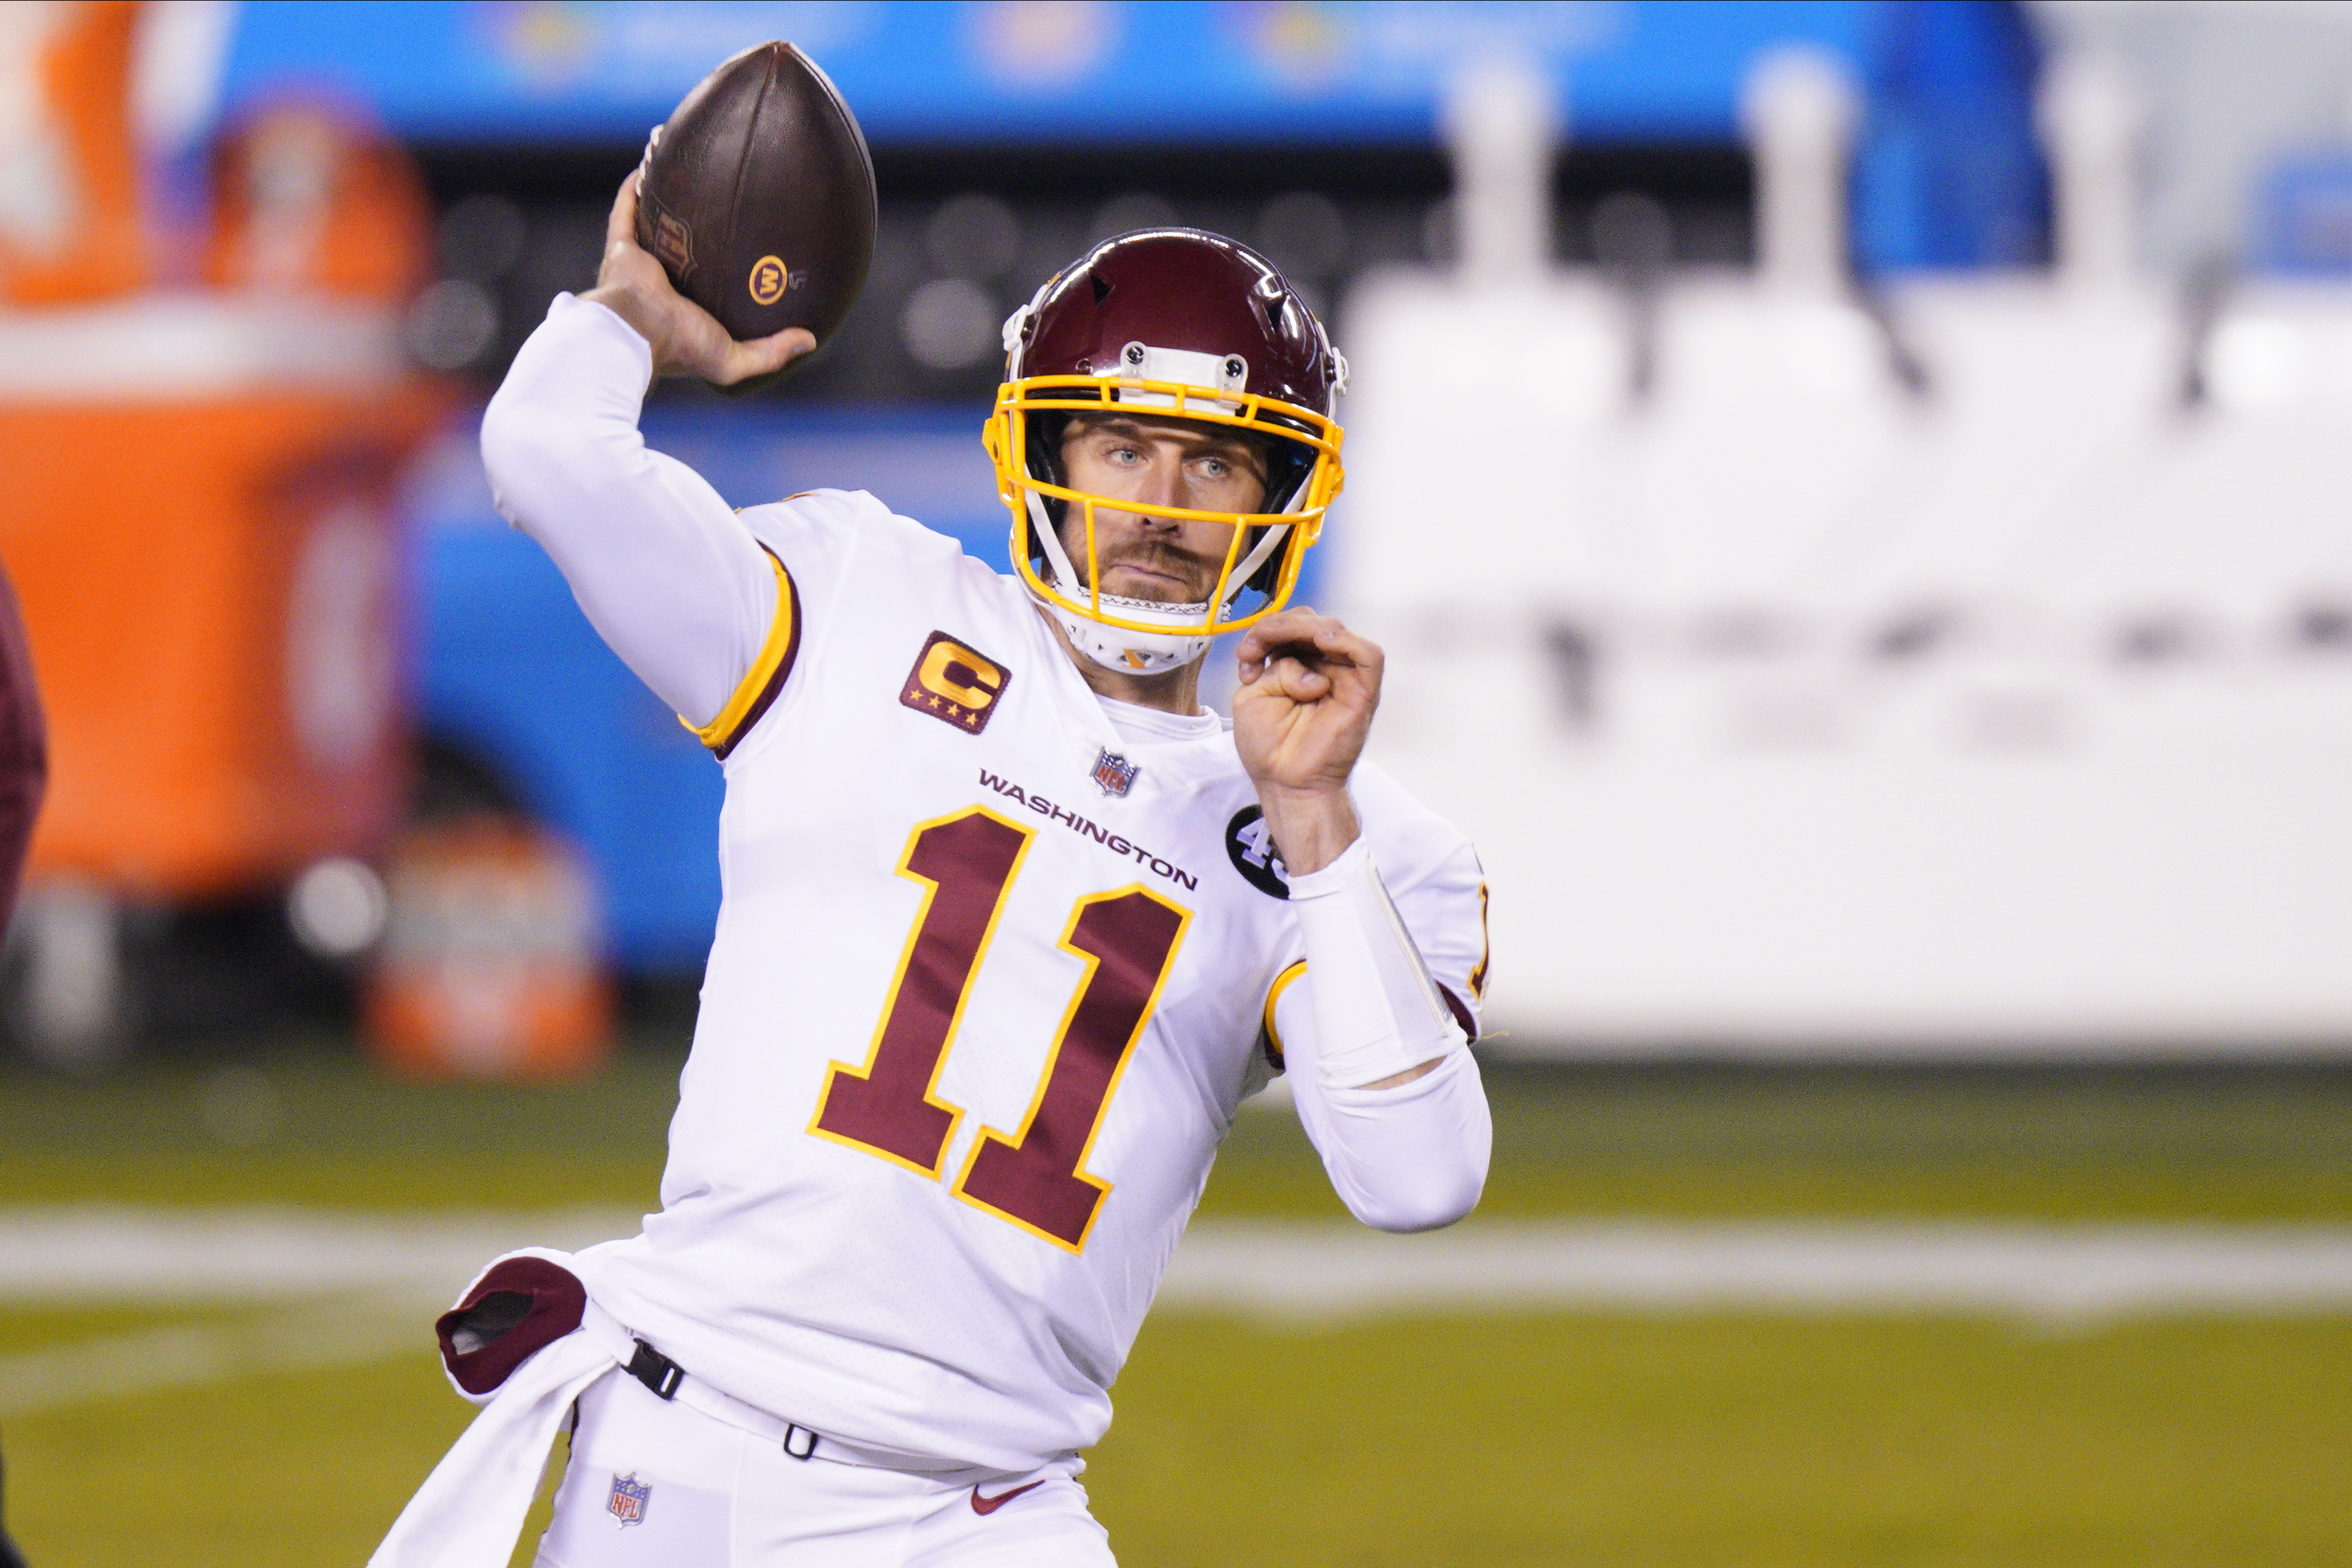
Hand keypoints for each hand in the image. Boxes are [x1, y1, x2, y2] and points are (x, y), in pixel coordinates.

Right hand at [580, 167, 813, 384]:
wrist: (637, 332)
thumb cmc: (681, 346)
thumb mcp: (733, 359)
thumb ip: (770, 353)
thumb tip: (809, 340)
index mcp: (684, 310)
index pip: (708, 285)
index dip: (724, 268)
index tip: (748, 247)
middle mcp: (663, 284)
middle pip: (683, 249)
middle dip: (697, 229)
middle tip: (722, 203)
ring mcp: (641, 263)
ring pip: (654, 225)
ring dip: (666, 202)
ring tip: (687, 175)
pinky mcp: (621, 247)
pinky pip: (627, 209)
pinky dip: (636, 188)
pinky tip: (653, 162)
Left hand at [1232, 607, 1382, 874]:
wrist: (1286, 783)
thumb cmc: (1270, 748)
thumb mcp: (1253, 697)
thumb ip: (1274, 668)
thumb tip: (1308, 667)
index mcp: (1297, 667)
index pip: (1291, 627)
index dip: (1266, 631)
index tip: (1245, 656)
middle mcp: (1323, 668)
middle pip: (1312, 622)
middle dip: (1279, 627)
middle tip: (1254, 651)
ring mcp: (1344, 679)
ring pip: (1336, 630)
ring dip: (1302, 629)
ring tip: (1277, 647)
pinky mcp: (1363, 693)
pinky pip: (1368, 656)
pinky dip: (1345, 642)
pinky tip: (1320, 641)